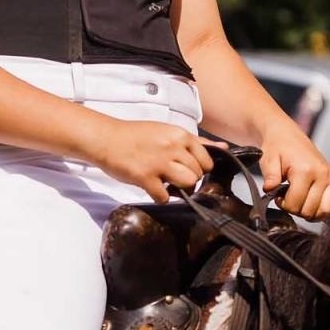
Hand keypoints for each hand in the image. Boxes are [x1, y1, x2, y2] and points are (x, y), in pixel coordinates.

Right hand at [85, 117, 225, 202]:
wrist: (106, 139)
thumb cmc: (136, 136)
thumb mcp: (168, 131)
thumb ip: (196, 141)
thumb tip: (223, 147)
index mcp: (180, 135)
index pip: (207, 160)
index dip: (199, 169)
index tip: (187, 168)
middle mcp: (173, 147)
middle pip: (198, 174)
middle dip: (188, 180)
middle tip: (172, 176)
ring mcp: (159, 163)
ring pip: (187, 184)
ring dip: (178, 189)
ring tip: (165, 184)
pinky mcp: (145, 177)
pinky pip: (164, 197)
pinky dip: (160, 197)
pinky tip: (152, 188)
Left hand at [258, 115, 329, 220]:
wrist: (285, 134)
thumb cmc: (277, 146)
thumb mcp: (268, 160)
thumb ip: (270, 177)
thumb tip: (269, 190)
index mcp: (307, 170)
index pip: (296, 204)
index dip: (283, 205)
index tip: (277, 197)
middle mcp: (323, 175)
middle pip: (310, 211)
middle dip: (295, 209)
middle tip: (286, 198)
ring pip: (325, 212)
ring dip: (309, 212)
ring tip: (297, 200)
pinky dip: (319, 208)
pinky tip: (306, 200)